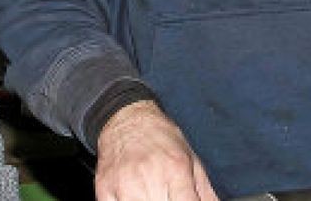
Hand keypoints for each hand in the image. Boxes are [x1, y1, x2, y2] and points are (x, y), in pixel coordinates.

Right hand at [94, 101, 218, 200]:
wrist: (125, 118)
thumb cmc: (161, 138)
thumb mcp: (192, 161)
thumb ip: (206, 194)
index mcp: (175, 170)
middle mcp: (150, 177)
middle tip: (169, 196)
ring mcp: (124, 184)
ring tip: (153, 195)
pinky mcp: (104, 188)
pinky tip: (133, 197)